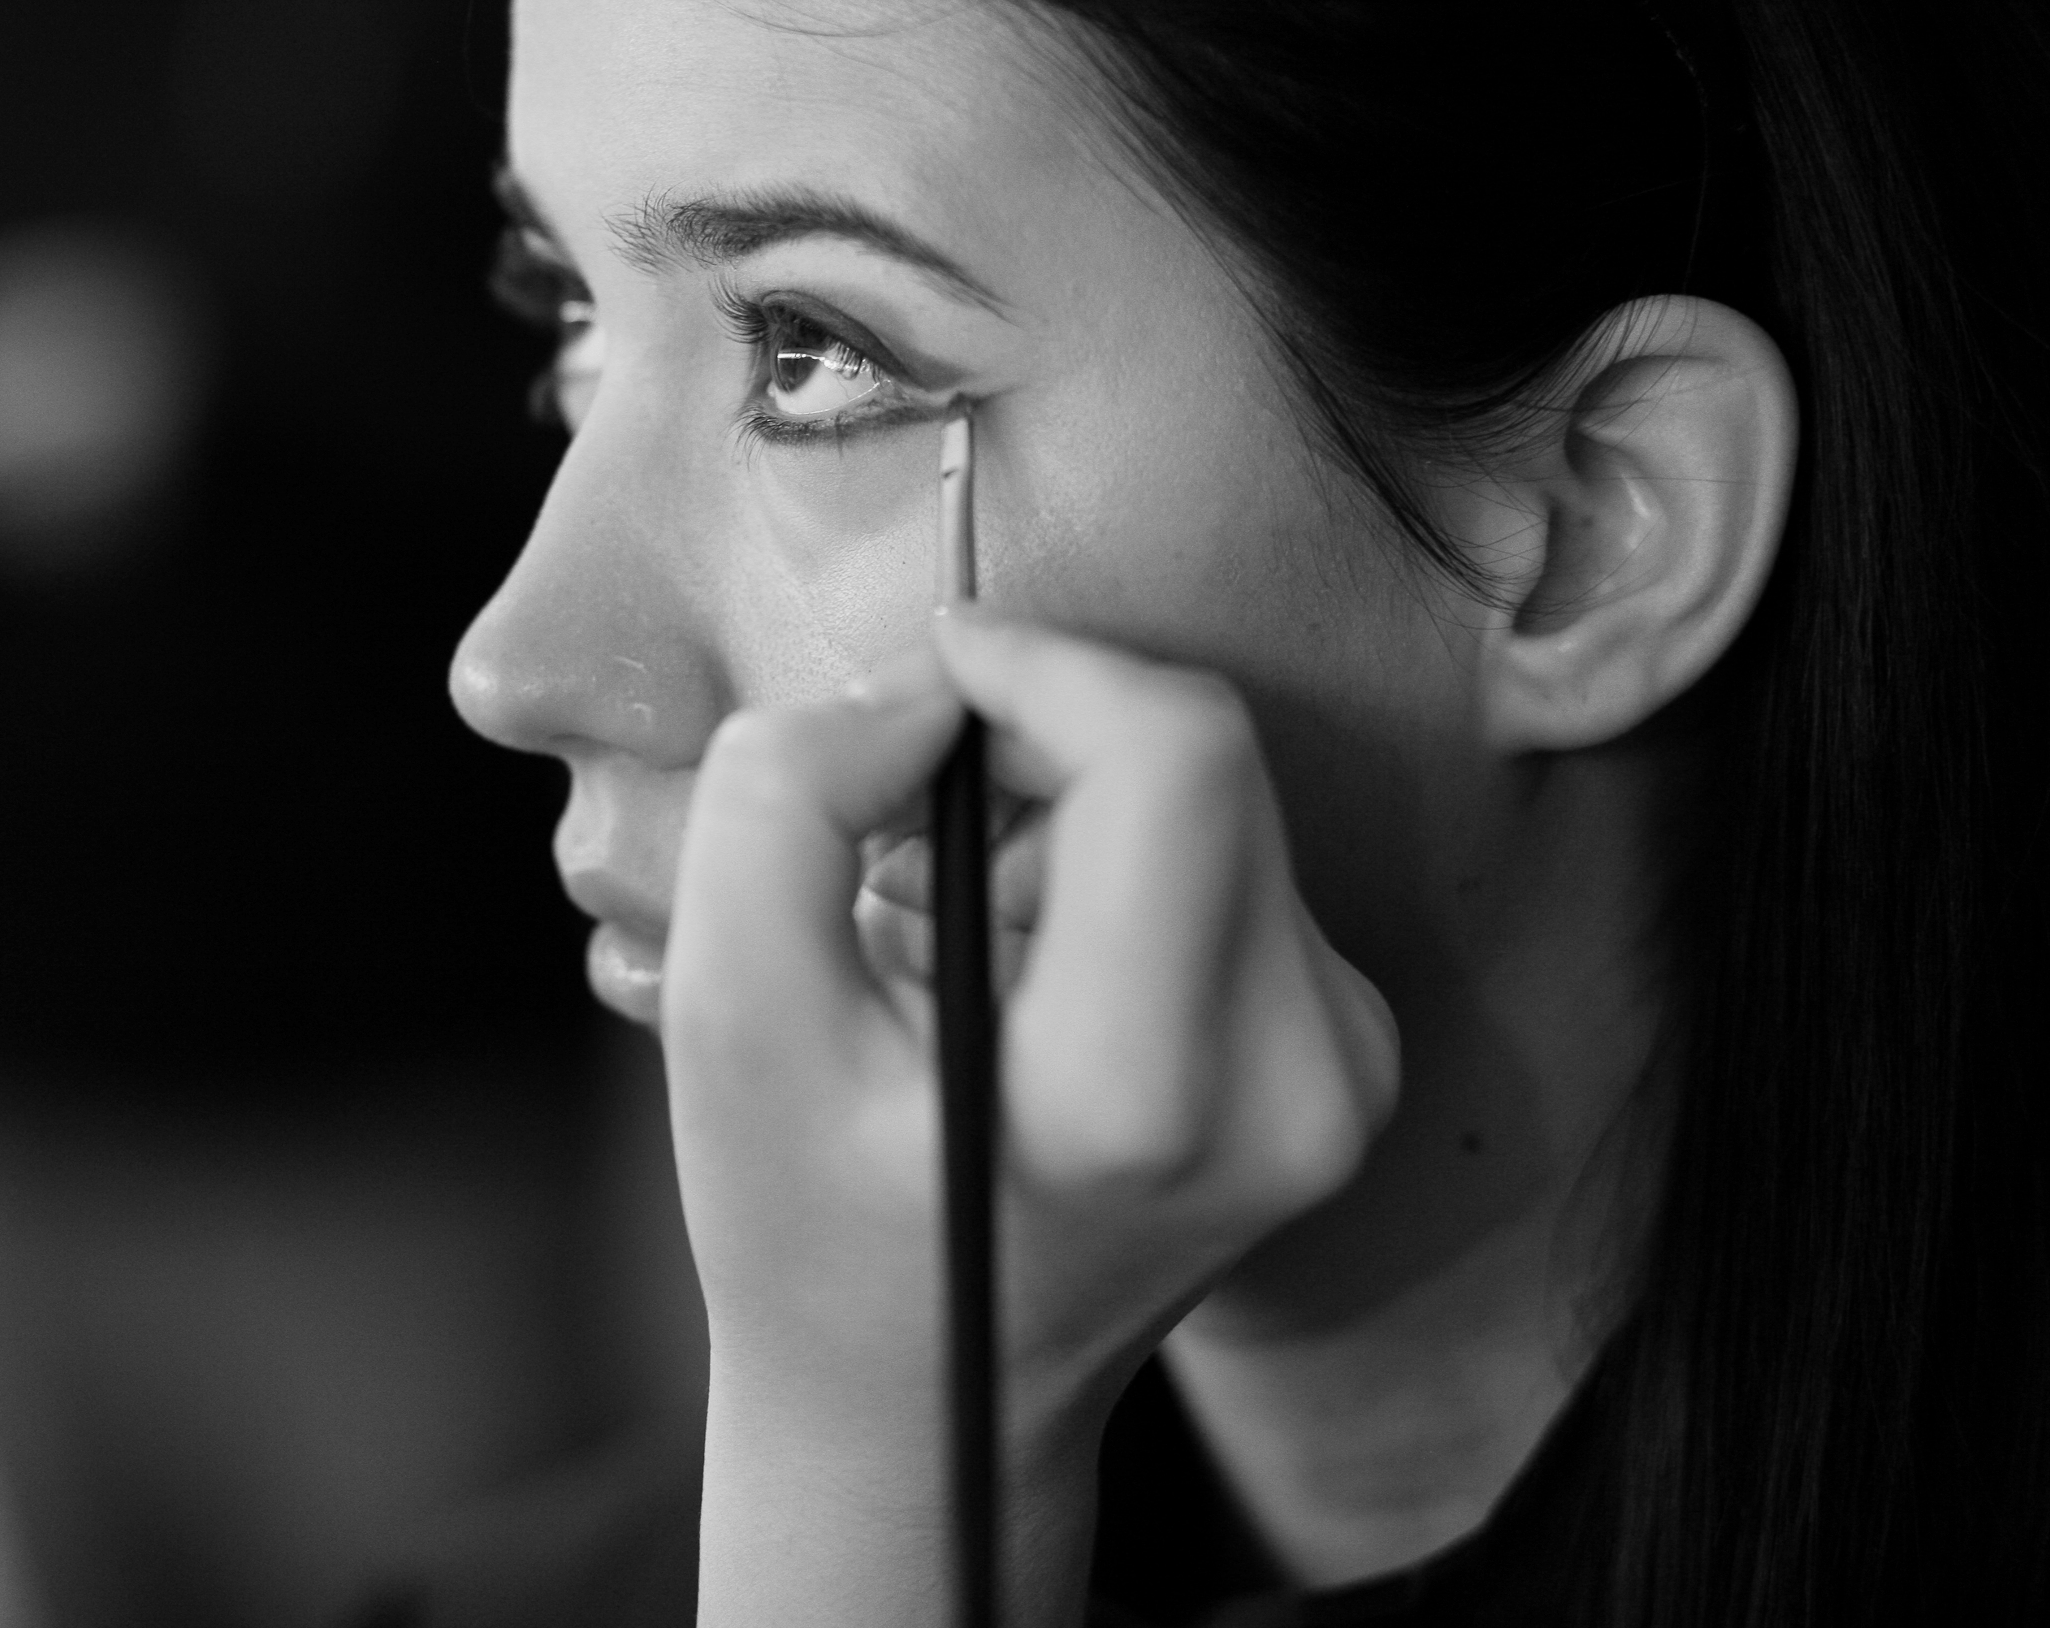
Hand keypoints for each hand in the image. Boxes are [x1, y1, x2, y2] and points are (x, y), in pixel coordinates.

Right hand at [663, 609, 1397, 1626]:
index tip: (927, 683)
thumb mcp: (730, 1011)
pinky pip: (1232, 856)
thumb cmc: (808, 1224)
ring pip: (1216, 794)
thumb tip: (925, 689)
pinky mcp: (1344, 1052)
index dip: (1040, 668)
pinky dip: (1108, 862)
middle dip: (1037, 742)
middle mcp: (1294, 1082)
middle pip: (1202, 757)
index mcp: (1144, 1091)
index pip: (1172, 756)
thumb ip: (789, 801)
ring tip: (942, 923)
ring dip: (1063, 808)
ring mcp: (1340, 1073)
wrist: (923, 1405)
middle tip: (904, 830)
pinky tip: (1017, 960)